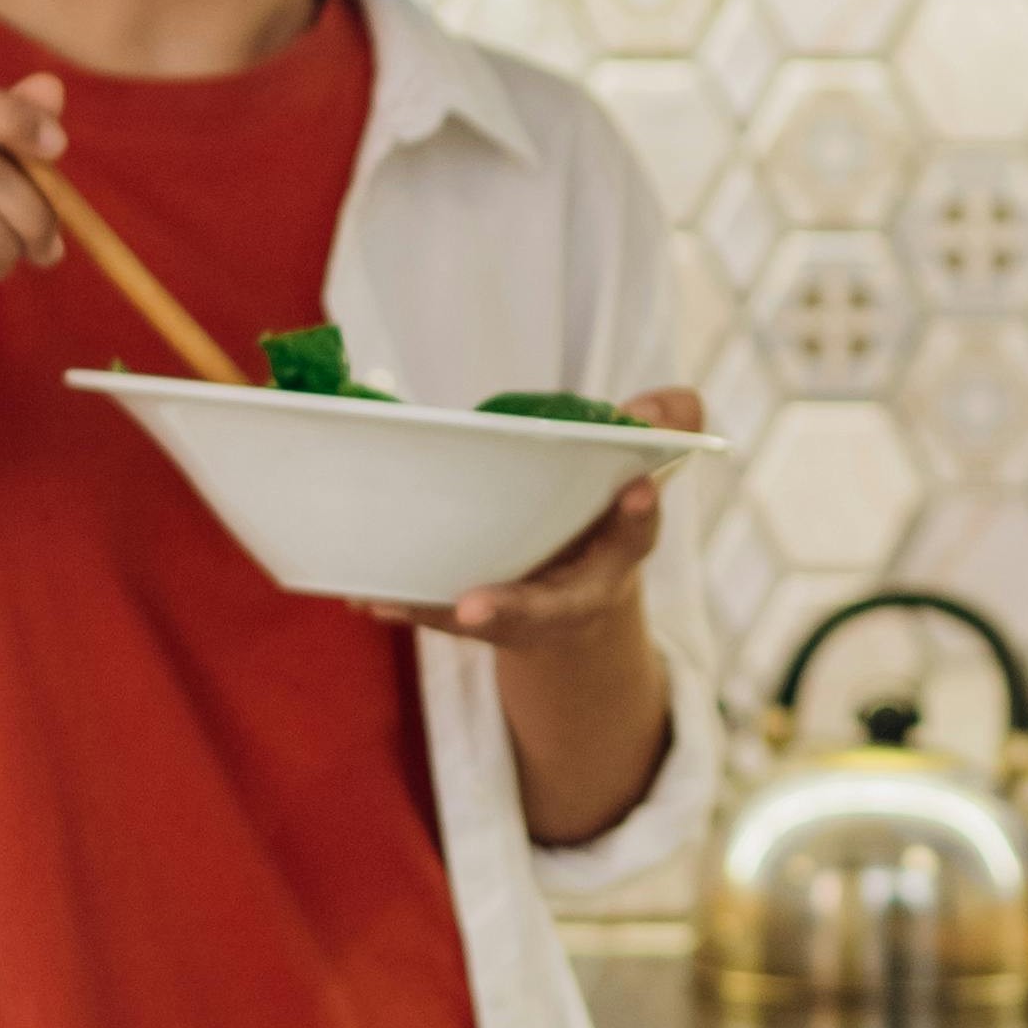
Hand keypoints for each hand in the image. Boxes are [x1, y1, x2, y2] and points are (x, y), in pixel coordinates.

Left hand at [371, 387, 702, 645]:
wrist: (579, 596)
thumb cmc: (603, 516)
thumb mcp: (640, 472)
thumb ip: (657, 432)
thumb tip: (662, 405)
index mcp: (620, 552)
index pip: (635, 535)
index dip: (636, 515)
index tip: (638, 490)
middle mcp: (574, 596)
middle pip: (547, 609)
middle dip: (512, 609)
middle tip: (475, 608)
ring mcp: (525, 615)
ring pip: (483, 622)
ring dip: (440, 615)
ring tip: (392, 602)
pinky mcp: (480, 618)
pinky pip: (440, 615)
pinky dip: (404, 606)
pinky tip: (365, 597)